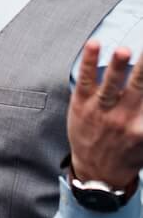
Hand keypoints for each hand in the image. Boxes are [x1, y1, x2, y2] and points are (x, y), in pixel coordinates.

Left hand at [68, 41, 142, 189]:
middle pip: (140, 88)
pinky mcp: (81, 105)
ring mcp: (101, 110)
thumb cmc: (128, 153)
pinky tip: (94, 44)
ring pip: (110, 84)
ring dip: (117, 66)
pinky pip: (85, 80)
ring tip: (123, 50)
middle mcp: (125, 118)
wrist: (97, 173)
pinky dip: (88, 62)